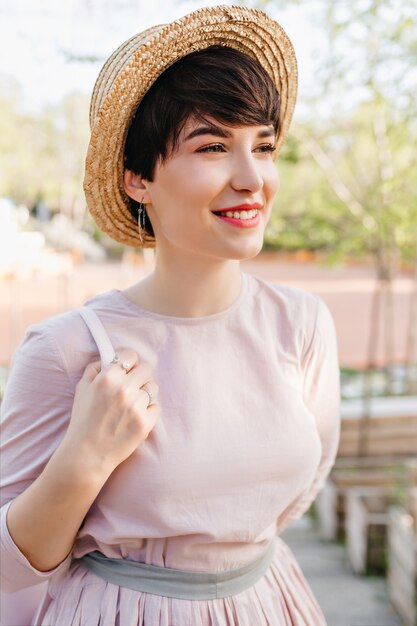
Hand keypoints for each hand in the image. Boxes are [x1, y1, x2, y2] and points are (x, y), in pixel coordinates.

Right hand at [61, 349, 159, 476]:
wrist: (87, 454)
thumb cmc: (83, 420)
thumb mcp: (81, 388)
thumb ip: (95, 368)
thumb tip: (110, 358)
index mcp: (108, 378)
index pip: (131, 355)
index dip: (128, 362)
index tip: (127, 369)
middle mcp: (124, 389)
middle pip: (146, 369)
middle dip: (139, 376)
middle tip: (131, 387)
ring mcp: (137, 406)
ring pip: (153, 388)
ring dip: (144, 394)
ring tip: (132, 405)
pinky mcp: (146, 423)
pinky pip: (156, 407)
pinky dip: (148, 411)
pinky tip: (135, 417)